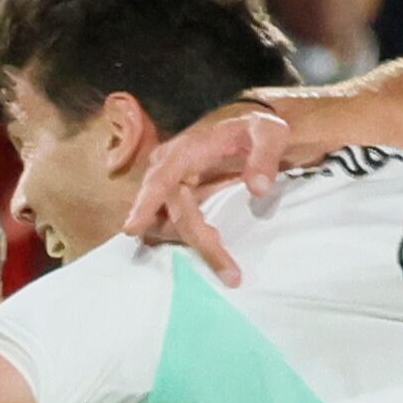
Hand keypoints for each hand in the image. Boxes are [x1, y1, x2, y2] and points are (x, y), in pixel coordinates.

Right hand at [121, 103, 289, 283]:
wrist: (253, 131)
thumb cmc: (258, 129)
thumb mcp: (270, 133)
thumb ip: (265, 157)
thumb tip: (257, 189)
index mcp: (186, 150)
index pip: (161, 179)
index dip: (145, 204)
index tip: (132, 228)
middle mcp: (170, 168)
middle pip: (173, 214)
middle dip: (199, 243)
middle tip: (230, 273)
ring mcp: (171, 186)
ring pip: (169, 225)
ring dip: (195, 245)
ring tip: (228, 266)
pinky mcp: (179, 199)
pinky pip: (175, 226)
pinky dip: (193, 242)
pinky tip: (217, 257)